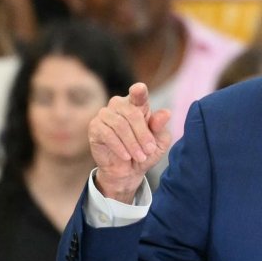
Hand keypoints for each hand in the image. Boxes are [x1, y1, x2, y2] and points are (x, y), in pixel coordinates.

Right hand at [89, 83, 171, 202]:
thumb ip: (160, 127)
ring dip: (132, 143)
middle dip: (143, 135)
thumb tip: (166, 113)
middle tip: (149, 151)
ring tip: (140, 156)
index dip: (139, 91)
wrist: (128, 171)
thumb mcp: (159, 142)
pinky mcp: (94, 127)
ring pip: (120, 124)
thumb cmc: (145, 152)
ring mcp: (105, 114)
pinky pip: (107, 134)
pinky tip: (126, 156)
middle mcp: (120, 104)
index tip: (139, 89)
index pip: (138, 93)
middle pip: (132, 113)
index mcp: (137, 104)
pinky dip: (119, 147)